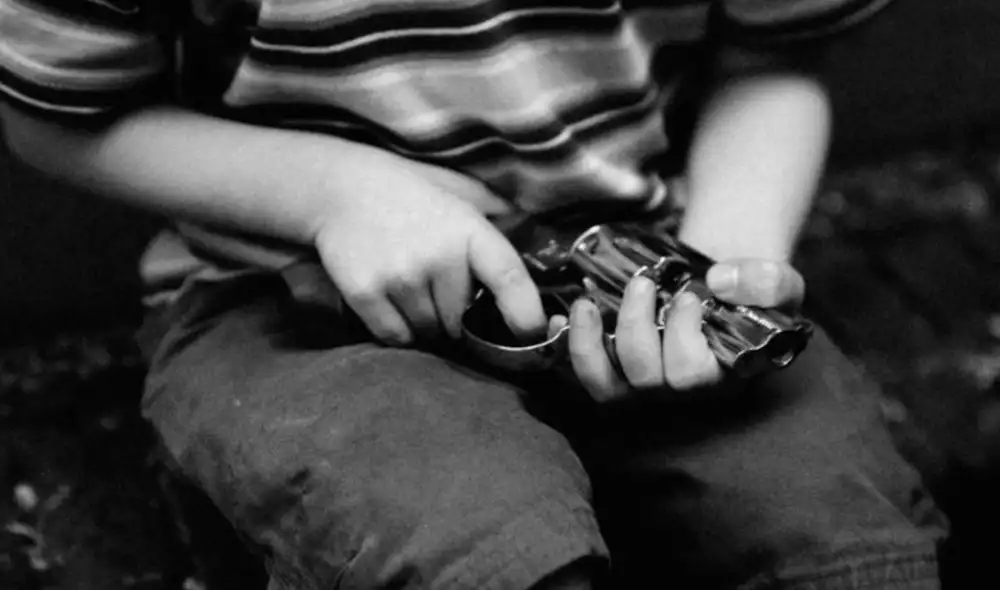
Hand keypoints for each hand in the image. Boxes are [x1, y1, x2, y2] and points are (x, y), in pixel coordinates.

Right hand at [313, 155, 545, 345]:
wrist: (340, 189)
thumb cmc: (410, 193)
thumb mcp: (462, 192)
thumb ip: (501, 217)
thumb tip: (541, 241)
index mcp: (470, 231)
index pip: (511, 281)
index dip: (527, 315)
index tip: (532, 332)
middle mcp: (438, 257)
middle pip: (462, 321)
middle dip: (455, 315)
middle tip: (437, 288)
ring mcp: (401, 277)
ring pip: (429, 332)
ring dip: (425, 322)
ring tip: (411, 288)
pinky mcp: (366, 293)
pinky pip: (396, 337)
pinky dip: (397, 330)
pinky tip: (390, 300)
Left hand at [561, 258, 804, 401]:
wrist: (720, 291)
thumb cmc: (750, 294)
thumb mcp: (777, 284)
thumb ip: (767, 281)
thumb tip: (720, 281)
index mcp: (722, 380)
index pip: (693, 376)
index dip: (683, 335)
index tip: (690, 296)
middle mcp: (678, 394)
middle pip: (645, 378)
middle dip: (636, 326)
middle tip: (642, 284)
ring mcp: (642, 389)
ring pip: (605, 387)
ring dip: (589, 343)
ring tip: (587, 302)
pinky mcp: (613, 376)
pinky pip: (581, 377)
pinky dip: (566, 347)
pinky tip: (561, 317)